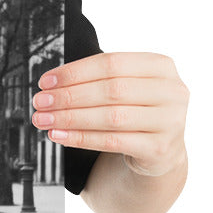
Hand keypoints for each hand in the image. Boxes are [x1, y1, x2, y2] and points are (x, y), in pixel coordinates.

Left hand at [32, 52, 187, 177]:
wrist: (160, 150)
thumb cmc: (135, 111)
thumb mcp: (125, 87)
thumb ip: (96, 80)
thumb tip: (50, 85)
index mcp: (161, 66)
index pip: (111, 63)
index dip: (74, 72)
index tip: (45, 81)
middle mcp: (172, 91)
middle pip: (111, 90)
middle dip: (68, 96)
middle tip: (40, 102)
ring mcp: (170, 121)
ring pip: (111, 117)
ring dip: (70, 118)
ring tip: (44, 120)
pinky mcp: (160, 148)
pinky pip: (113, 142)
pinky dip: (81, 138)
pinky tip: (59, 136)